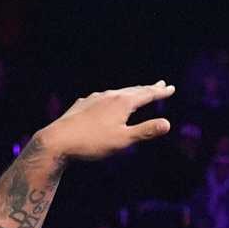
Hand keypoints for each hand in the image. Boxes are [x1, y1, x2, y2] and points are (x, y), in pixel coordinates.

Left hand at [36, 82, 173, 162]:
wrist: (58, 141)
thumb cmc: (92, 143)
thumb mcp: (123, 140)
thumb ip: (145, 131)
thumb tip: (167, 124)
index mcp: (122, 103)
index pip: (146, 94)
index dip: (160, 92)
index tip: (170, 88)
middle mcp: (109, 96)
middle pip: (133, 90)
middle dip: (147, 88)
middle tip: (159, 84)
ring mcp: (94, 99)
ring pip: (117, 92)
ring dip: (130, 92)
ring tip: (136, 92)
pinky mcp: (82, 105)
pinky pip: (102, 98)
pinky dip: (112, 98)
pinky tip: (107, 101)